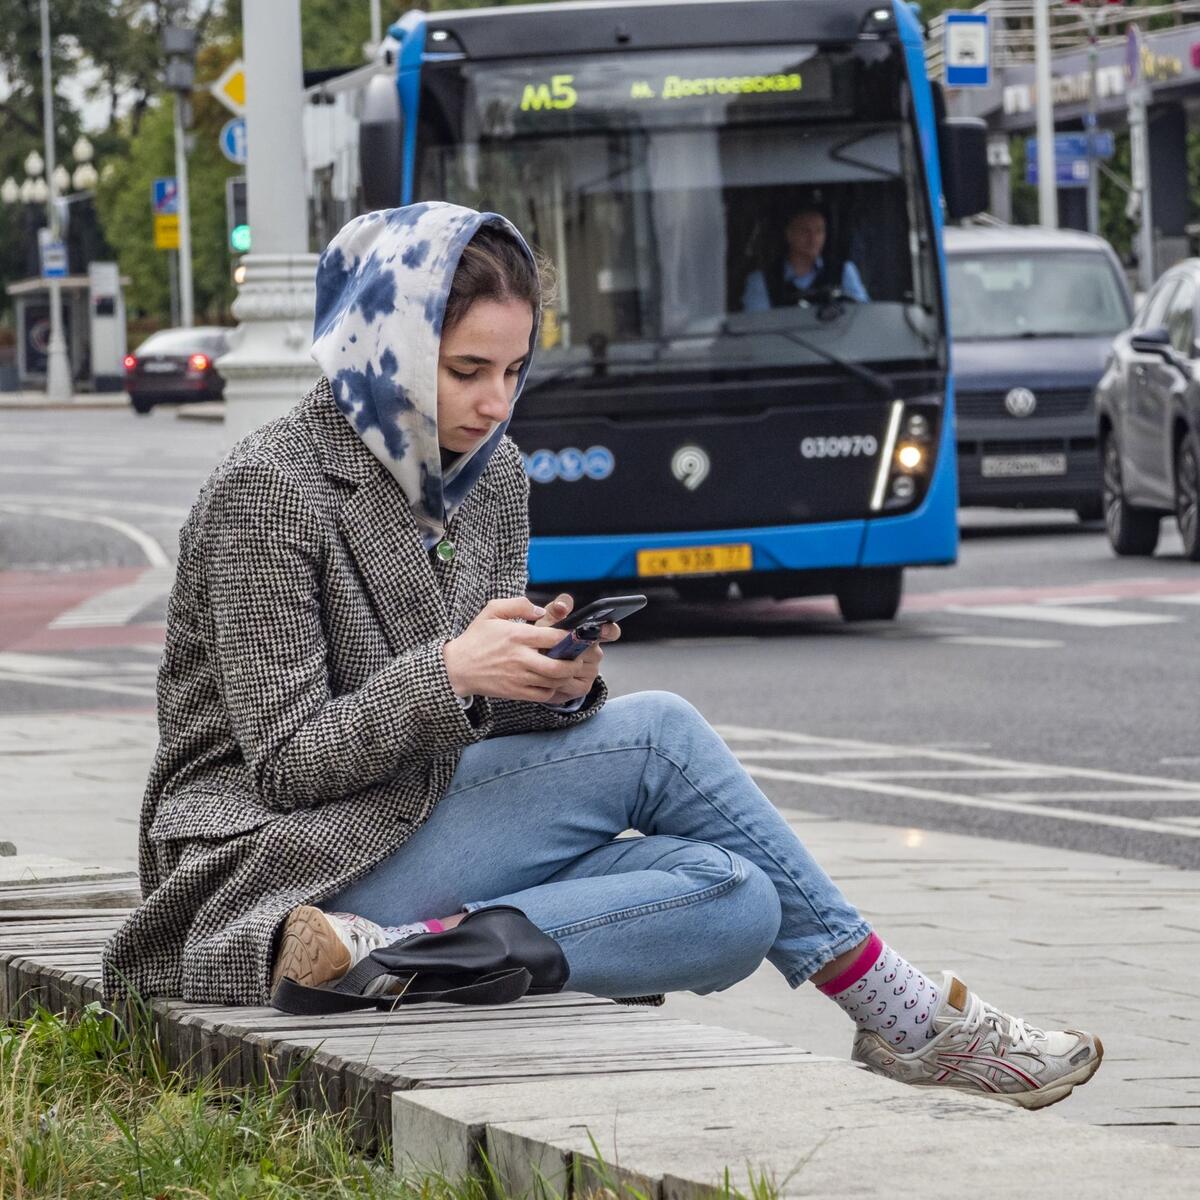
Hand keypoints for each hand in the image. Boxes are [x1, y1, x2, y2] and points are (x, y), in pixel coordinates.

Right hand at [442, 597, 594, 703]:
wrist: (456, 668)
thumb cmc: (476, 638)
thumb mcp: (492, 611)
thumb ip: (518, 604)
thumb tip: (541, 610)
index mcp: (517, 636)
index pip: (553, 637)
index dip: (571, 638)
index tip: (576, 636)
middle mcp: (520, 658)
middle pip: (558, 666)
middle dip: (574, 663)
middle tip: (578, 659)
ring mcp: (518, 678)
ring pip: (553, 682)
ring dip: (566, 677)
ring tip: (569, 669)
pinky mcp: (516, 692)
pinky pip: (543, 695)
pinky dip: (554, 689)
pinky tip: (553, 681)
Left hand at [532, 594, 619, 705]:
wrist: (536, 667)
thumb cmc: (545, 639)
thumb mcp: (548, 622)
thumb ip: (555, 610)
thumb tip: (562, 605)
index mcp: (593, 634)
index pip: (611, 632)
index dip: (609, 630)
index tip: (602, 629)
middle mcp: (596, 653)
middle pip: (589, 652)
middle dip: (569, 650)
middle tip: (552, 647)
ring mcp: (591, 672)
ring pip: (577, 669)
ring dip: (559, 666)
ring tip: (544, 661)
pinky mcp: (582, 688)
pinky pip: (569, 684)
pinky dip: (555, 679)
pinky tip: (547, 675)